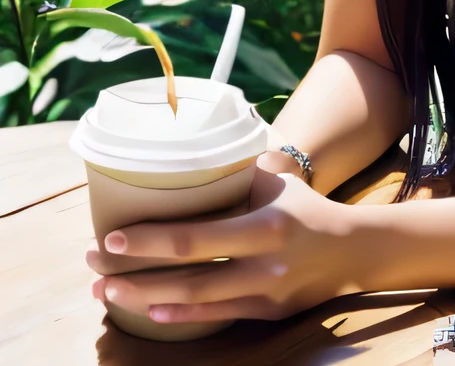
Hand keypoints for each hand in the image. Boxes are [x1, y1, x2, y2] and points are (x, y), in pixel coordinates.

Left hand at [86, 165, 362, 325]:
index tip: (110, 238)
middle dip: (131, 275)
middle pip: (185, 277)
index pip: (194, 238)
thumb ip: (235, 170)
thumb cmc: (303, 206)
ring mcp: (263, 293)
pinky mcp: (265, 313)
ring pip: (192, 303)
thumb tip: (190, 148)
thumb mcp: (275, 180)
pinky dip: (178, 317)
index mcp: (264, 224)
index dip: (149, 242)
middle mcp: (262, 264)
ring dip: (142, 299)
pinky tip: (148, 312)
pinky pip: (214, 317)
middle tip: (92, 266)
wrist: (351, 250)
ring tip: (106, 293)